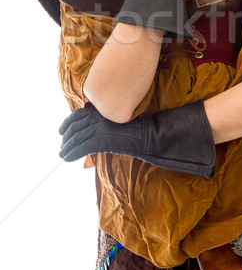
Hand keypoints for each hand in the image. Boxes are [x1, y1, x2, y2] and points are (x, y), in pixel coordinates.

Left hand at [59, 101, 215, 178]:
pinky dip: (73, 151)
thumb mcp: (126, 125)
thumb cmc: (145, 130)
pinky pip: (82, 145)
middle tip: (61, 143)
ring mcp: (100, 126)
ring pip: (77, 136)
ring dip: (67, 145)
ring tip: (62, 153)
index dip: (70, 121)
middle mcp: (101, 116)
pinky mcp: (102, 137)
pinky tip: (67, 158)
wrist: (153, 135)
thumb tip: (106, 132)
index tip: (63, 129)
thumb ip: (114, 126)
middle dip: (66, 134)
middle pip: (76, 124)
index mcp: (106, 111)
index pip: (81, 114)